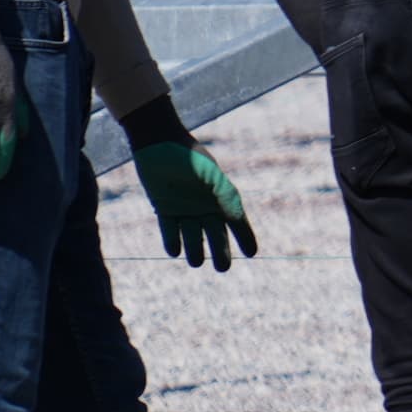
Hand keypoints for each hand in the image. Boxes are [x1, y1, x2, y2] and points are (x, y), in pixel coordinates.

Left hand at [131, 140, 261, 270]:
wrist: (159, 143)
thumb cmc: (190, 157)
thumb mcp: (211, 177)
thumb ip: (224, 196)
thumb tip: (237, 218)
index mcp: (221, 197)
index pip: (237, 222)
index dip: (245, 237)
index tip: (252, 254)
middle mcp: (204, 205)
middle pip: (215, 234)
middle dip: (220, 252)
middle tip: (223, 269)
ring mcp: (184, 208)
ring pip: (192, 236)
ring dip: (194, 250)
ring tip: (196, 261)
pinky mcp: (164, 207)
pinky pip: (169, 229)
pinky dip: (172, 241)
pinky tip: (174, 251)